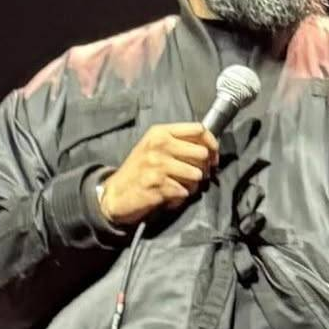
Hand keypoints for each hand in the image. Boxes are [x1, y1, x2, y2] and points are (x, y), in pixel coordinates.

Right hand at [98, 122, 219, 226]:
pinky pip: (184, 192)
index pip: (199, 129)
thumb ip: (179, 144)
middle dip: (204, 168)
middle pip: (202, 152)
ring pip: (196, 174)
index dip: (212, 144)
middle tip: (196, 177)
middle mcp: (159, 145)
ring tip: (178, 187)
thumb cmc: (139, 172)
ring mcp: (158, 165)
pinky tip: (168, 197)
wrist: (115, 194)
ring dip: (192, 186)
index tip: (213, 158)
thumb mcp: (155, 148)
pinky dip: (179, 198)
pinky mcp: (158, 185)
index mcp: (160, 132)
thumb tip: (210, 149)